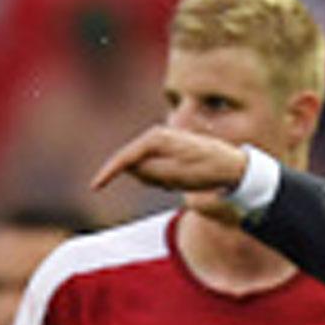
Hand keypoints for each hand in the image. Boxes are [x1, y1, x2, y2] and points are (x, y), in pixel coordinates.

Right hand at [91, 126, 248, 214]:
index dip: (108, 173)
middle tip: (174, 183)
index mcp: (156, 139)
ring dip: (157, 181)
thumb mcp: (174, 175)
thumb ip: (148, 171)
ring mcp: (161, 143)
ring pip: (144, 171)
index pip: (125, 157)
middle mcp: (156, 136)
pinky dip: (163, 179)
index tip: (94, 187)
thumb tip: (130, 166)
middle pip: (134, 166)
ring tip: (181, 179)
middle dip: (148, 180)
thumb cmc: (204, 169)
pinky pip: (154, 172)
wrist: (229, 166)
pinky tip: (181, 177)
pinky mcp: (165, 151)